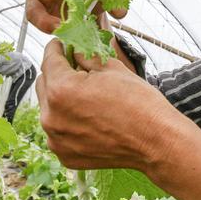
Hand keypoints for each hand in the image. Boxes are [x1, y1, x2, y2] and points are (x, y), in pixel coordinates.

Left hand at [35, 39, 185, 170]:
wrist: (156, 140)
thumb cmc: (139, 102)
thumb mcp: (112, 69)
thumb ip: (86, 56)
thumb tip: (74, 50)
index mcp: (61, 90)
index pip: (49, 60)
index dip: (57, 48)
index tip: (63, 44)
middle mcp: (51, 116)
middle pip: (44, 84)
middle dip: (58, 73)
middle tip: (77, 69)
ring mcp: (56, 139)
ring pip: (49, 109)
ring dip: (62, 99)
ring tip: (87, 97)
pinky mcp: (65, 155)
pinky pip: (59, 132)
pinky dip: (69, 122)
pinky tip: (91, 118)